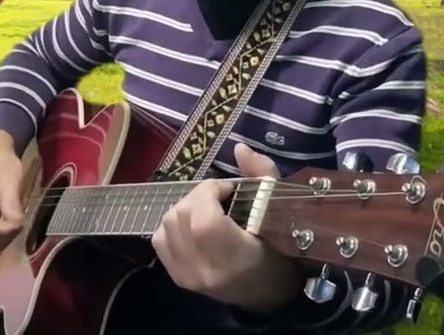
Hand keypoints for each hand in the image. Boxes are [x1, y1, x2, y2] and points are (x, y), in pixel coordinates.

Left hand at [151, 143, 301, 310]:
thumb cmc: (284, 255)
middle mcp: (205, 270)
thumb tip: (240, 148)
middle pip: (181, 218)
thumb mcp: (282, 216)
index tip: (228, 188)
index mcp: (236, 259)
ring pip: (167, 224)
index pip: (204, 221)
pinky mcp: (177, 277)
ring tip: (207, 209)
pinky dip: (172, 224)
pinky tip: (192, 224)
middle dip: (198, 196)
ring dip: (184, 208)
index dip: (208, 193)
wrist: (270, 296)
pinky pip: (159, 239)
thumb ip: (262, 178)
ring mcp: (187, 276)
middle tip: (219, 196)